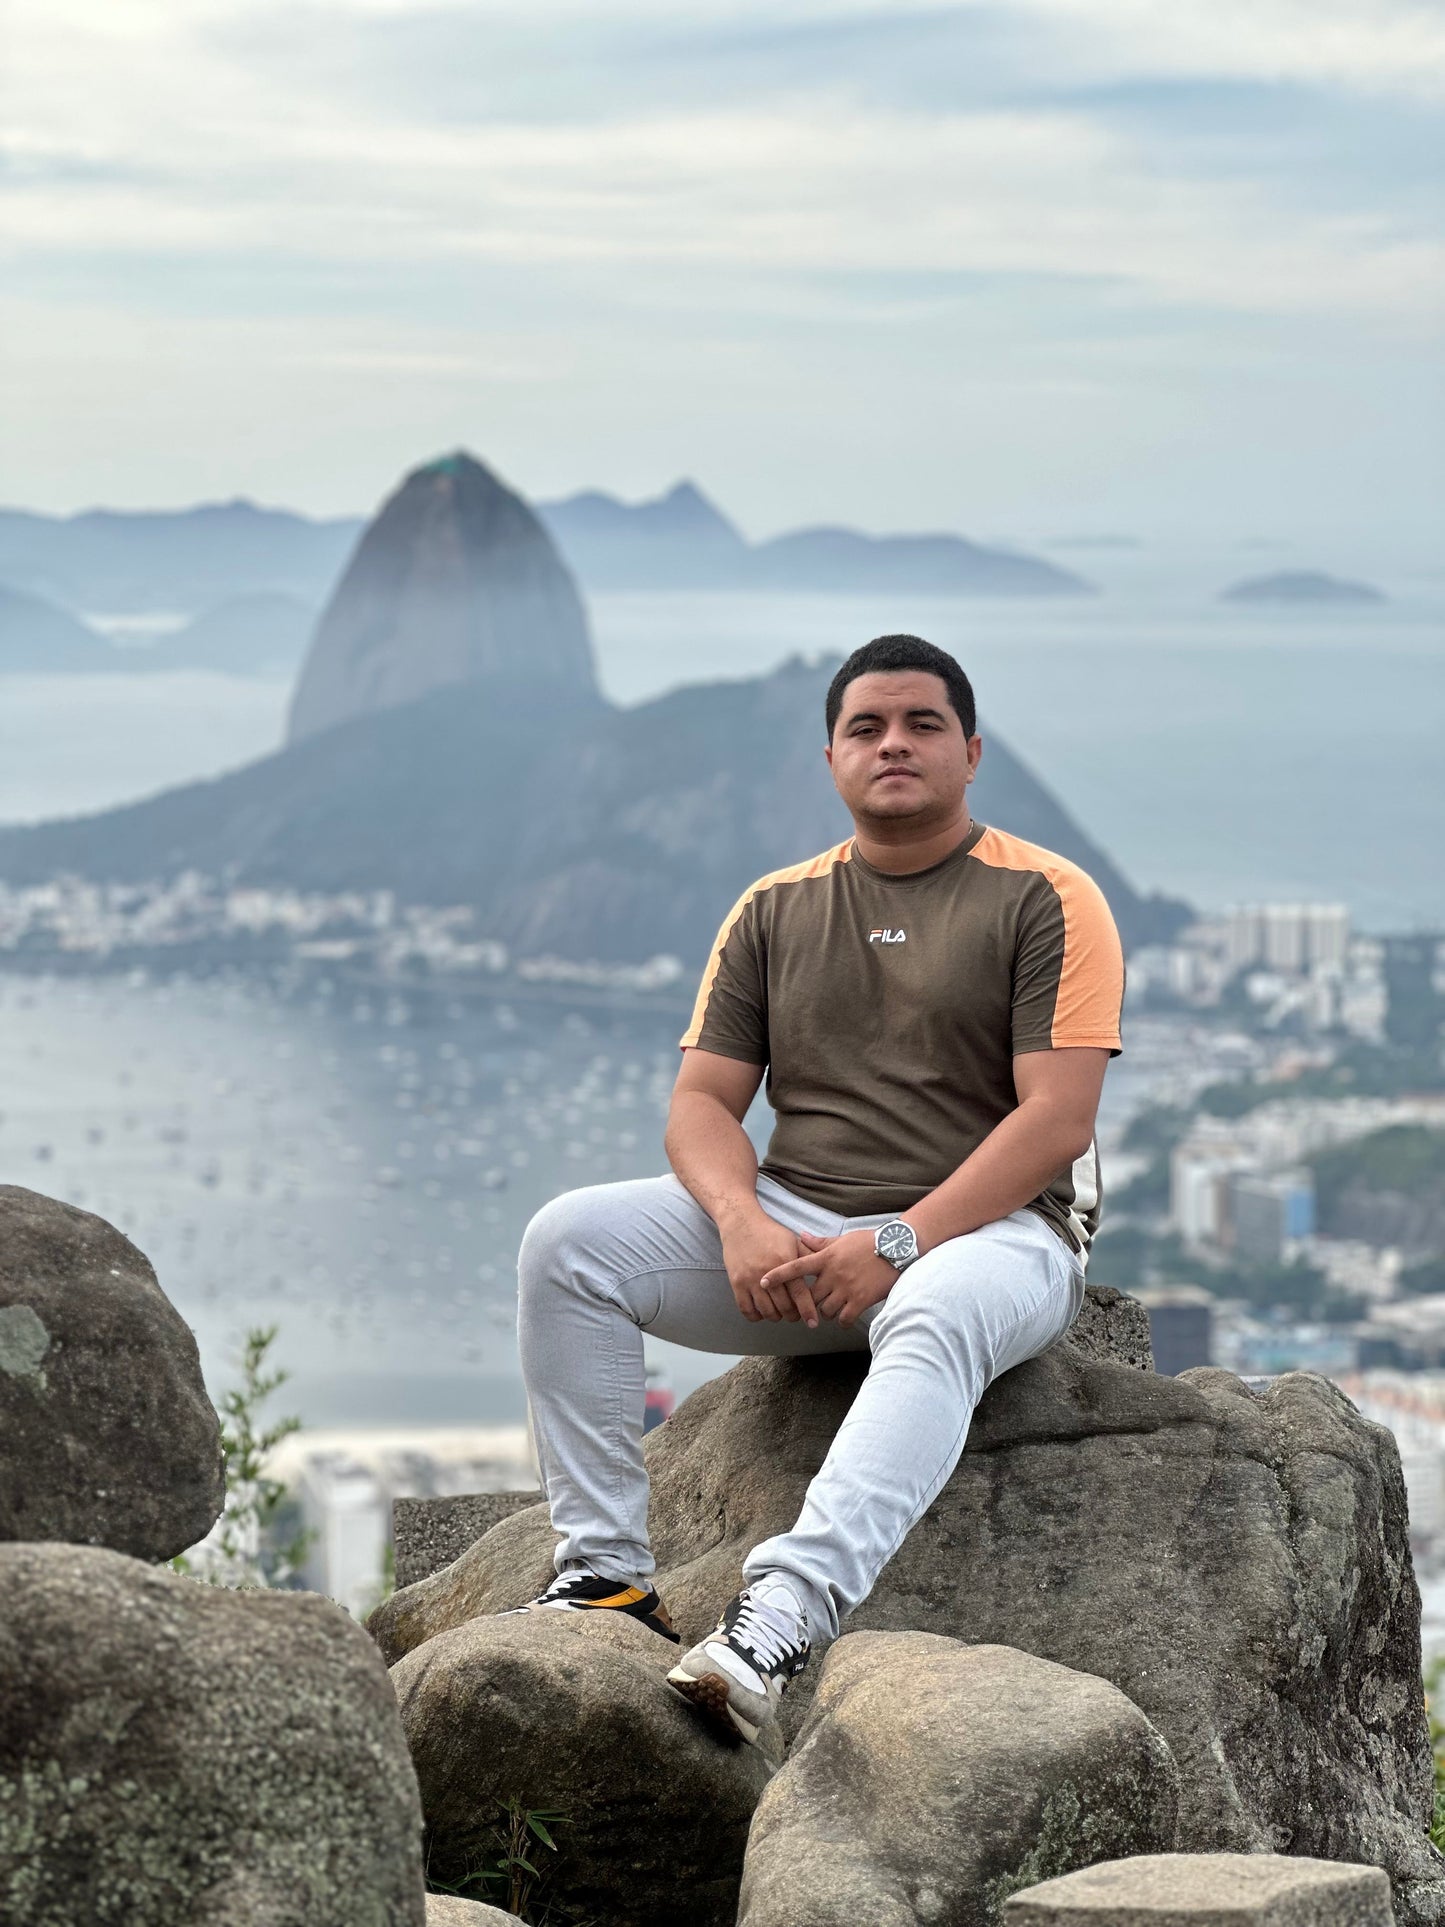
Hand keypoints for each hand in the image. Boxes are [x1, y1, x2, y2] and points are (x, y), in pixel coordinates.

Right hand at [718, 1207, 821, 1324]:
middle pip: (784, 1307)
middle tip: (796, 1315)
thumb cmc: (769, 1233)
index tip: (813, 1323)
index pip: (800, 1294)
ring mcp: (750, 1279)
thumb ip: (809, 1256)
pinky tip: (762, 1312)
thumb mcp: (792, 1241)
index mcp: (785, 1262)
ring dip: (776, 1317)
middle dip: (793, 1316)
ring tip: (780, 1313)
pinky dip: (756, 1316)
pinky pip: (746, 1309)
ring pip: (766, 1311)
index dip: (808, 1311)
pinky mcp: (736, 1283)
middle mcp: (768, 1273)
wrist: (741, 1222)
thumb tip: (828, 1269)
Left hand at [761, 1228, 900, 1327]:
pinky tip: (847, 1316)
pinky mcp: (861, 1300)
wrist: (896, 1248)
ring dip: (827, 1311)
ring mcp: (846, 1288)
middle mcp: (833, 1274)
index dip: (777, 1275)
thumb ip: (820, 1243)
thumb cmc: (868, 1242)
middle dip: (810, 1302)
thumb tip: (802, 1236)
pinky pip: (844, 1319)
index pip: (796, 1266)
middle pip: (810, 1296)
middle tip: (815, 1303)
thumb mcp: (842, 1240)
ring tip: (834, 1306)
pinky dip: (843, 1320)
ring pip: (825, 1310)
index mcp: (826, 1258)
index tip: (762, 1281)